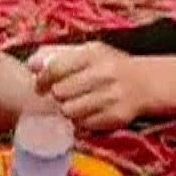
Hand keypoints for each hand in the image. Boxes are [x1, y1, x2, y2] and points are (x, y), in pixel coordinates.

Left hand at [30, 42, 157, 131]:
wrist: (145, 83)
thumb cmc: (109, 65)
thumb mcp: (88, 51)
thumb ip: (57, 54)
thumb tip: (30, 64)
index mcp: (93, 55)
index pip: (54, 69)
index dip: (42, 80)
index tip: (40, 85)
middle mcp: (102, 75)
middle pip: (60, 93)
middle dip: (56, 96)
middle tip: (61, 95)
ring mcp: (110, 98)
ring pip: (69, 111)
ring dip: (67, 110)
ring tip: (75, 104)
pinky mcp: (114, 117)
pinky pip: (83, 125)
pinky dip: (80, 121)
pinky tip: (87, 113)